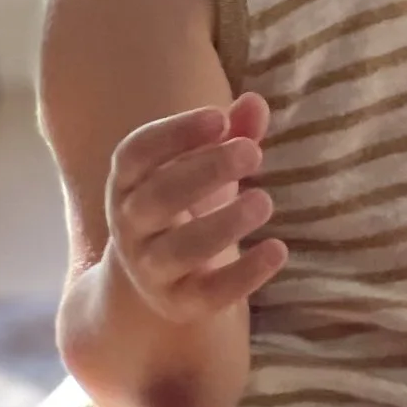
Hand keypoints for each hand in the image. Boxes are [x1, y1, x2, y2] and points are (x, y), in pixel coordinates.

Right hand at [103, 92, 285, 322]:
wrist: (159, 277)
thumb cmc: (188, 201)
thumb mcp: (204, 165)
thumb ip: (231, 133)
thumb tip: (254, 102)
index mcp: (128, 182)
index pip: (136, 153)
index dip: (174, 133)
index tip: (218, 117)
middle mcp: (130, 225)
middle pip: (157, 197)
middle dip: (204, 171)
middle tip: (252, 152)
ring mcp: (150, 268)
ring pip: (178, 250)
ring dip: (222, 225)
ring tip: (264, 202)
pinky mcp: (180, 303)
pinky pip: (207, 293)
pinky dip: (242, 276)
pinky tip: (277, 250)